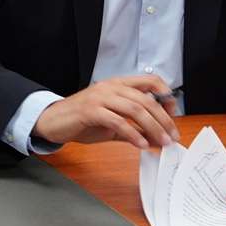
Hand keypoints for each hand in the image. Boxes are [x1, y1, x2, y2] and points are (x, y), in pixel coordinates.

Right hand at [32, 75, 178, 149]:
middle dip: (163, 119)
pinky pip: (117, 121)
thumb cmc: (82, 121)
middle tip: (172, 135)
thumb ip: (135, 129)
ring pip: (135, 109)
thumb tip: (157, 138)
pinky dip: (132, 134)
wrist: (53, 121)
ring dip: (152, 127)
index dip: (165, 95)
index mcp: (118, 85)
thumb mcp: (113, 124)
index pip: (150, 81)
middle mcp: (110, 87)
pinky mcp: (90, 110)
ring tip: (161, 141)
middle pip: (146, 99)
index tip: (173, 114)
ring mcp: (100, 97)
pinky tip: (140, 144)